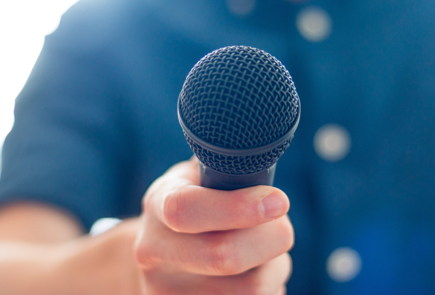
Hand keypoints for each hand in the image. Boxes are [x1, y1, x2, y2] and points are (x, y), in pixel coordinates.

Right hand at [134, 156, 293, 294]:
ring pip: (250, 289)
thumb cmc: (199, 204)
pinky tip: (256, 275)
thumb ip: (226, 168)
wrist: (165, 254)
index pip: (186, 210)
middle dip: (271, 238)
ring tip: (267, 254)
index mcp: (158, 204)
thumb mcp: (200, 177)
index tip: (278, 200)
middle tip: (281, 226)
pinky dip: (270, 290)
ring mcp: (166, 292)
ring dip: (275, 268)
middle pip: (224, 257)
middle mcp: (153, 252)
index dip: (238, 207)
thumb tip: (263, 154)